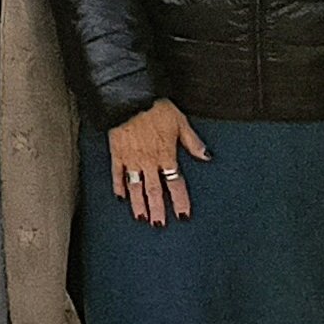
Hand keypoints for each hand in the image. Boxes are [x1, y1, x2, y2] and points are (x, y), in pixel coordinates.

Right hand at [108, 101, 210, 226]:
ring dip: (139, 203)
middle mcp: (149, 161)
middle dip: (157, 209)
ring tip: (141, 217)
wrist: (129, 98)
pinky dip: (118, 186)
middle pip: (155, 191)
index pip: (175, 184)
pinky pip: (117, 174)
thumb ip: (193, 142)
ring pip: (136, 186)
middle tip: (159, 225)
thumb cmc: (155, 108)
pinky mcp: (116, 153)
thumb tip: (206, 156)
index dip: (180, 201)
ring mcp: (131, 159)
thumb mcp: (180, 122)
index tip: (183, 215)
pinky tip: (120, 197)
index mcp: (166, 155)